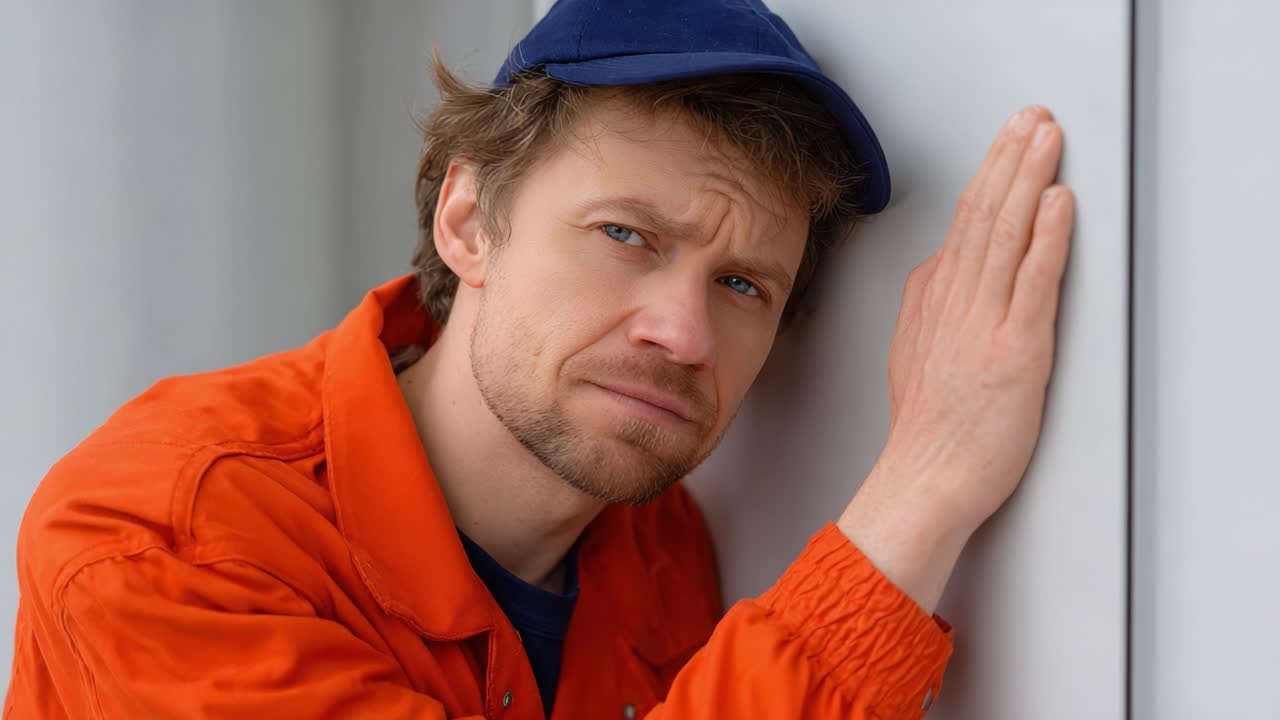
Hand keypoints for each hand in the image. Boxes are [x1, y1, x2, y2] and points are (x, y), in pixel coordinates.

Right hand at [838, 105, 1073, 611]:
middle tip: (1029, 119)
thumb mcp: (911, 352)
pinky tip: (1056, 203)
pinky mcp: (1015, 352)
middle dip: (1008, 159)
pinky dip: (1046, 238)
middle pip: (982, 216)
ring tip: (1045, 139)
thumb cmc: (927, 429)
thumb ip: (926, 304)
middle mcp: (953, 304)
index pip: (962, 224)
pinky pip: (1031, 282)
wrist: (926, 479)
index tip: (1006, 141)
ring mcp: (982, 325)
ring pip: (1004, 236)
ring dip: (1027, 180)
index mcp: (930, 301)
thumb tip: (943, 264)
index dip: (989, 175)